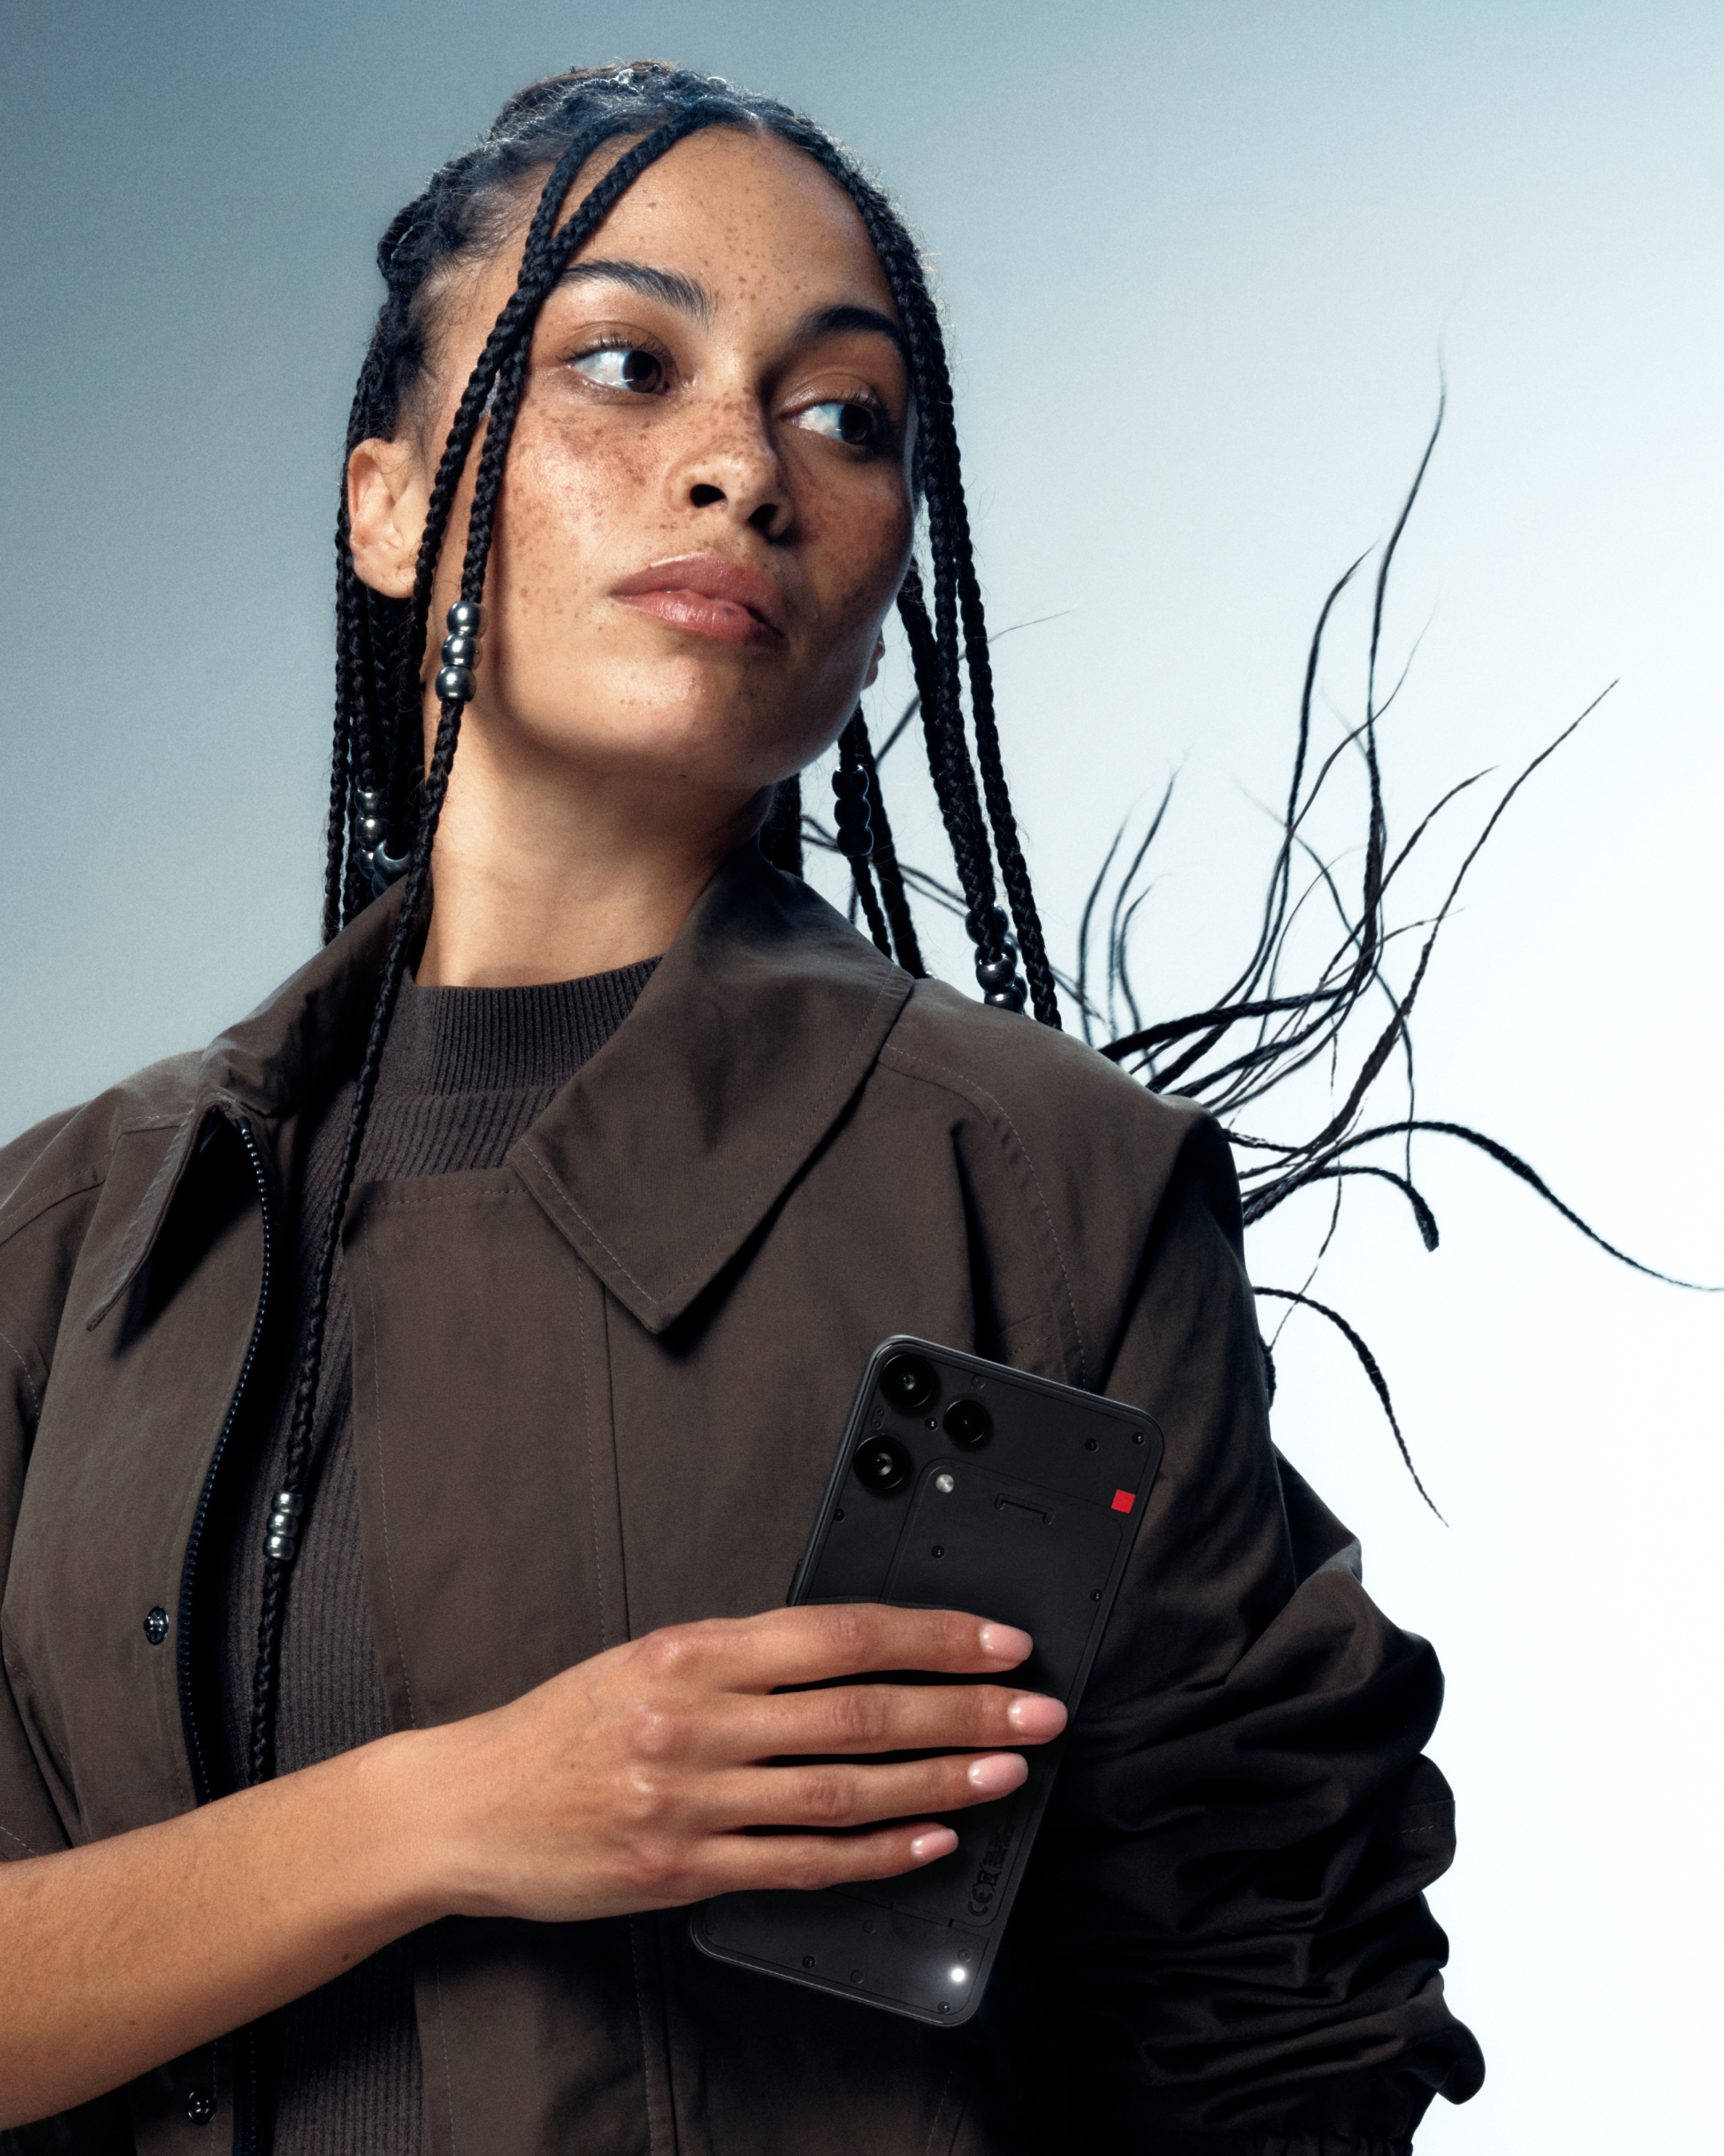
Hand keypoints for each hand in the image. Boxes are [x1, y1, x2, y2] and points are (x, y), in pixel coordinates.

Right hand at [407, 1602, 1065, 1923]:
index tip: (1000, 1640)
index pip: (840, 1633)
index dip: (932, 1636)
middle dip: (964, 1710)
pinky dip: (877, 1853)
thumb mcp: (651, 1659)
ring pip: (845, 1789)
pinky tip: (931, 1842)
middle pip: (860, 1710)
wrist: (464, 1807)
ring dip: (940, 1781)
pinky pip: (802, 1865)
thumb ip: (746, 1657)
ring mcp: (691, 1799)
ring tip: (1006, 1776)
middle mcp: (697, 1719)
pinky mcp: (683, 1870)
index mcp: (693, 1651)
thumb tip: (860, 1652)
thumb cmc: (564, 1726)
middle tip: (1037, 1713)